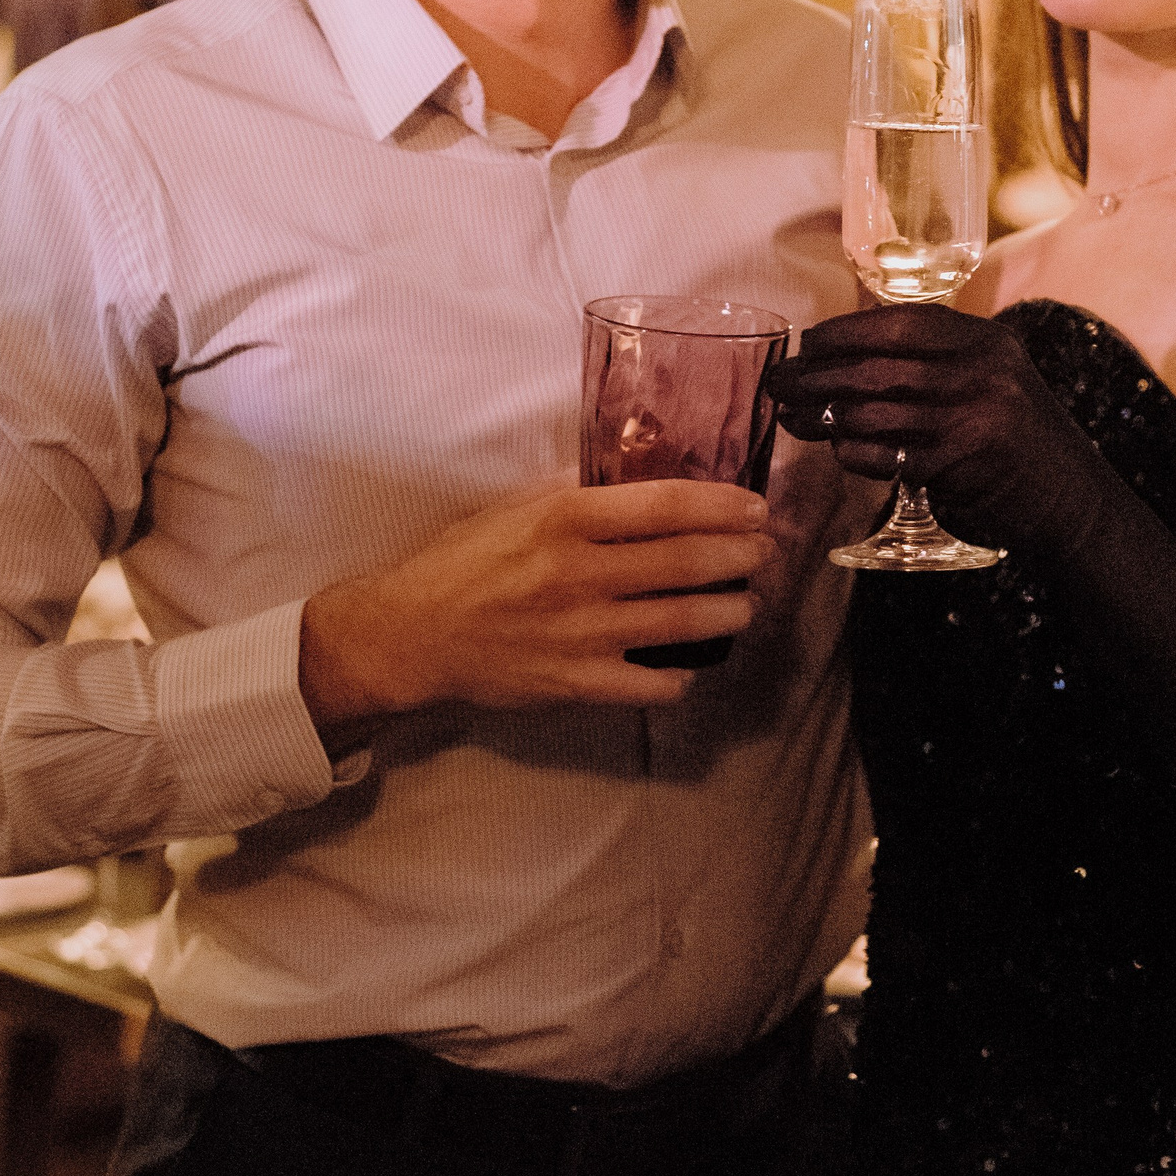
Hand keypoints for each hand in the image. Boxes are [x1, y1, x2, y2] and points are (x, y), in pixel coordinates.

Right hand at [299, 480, 773, 726]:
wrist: (411, 635)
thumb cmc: (463, 563)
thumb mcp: (518, 509)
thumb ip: (583, 501)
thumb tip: (650, 492)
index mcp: (565, 520)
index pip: (666, 505)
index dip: (723, 505)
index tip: (755, 507)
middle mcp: (580, 574)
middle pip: (686, 562)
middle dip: (740, 556)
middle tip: (764, 553)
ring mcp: (581, 633)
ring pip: (682, 622)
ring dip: (728, 611)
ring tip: (745, 603)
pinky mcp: (576, 684)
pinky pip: (651, 684)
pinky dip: (681, 675)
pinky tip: (689, 665)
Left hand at [769, 306, 1091, 558]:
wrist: (1071, 500)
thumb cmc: (1018, 440)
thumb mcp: (992, 381)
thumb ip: (938, 361)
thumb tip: (849, 353)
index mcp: (986, 341)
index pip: (901, 323)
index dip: (845, 331)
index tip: (806, 343)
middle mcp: (983, 372)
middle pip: (878, 367)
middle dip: (818, 375)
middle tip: (779, 383)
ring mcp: (974, 418)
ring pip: (876, 411)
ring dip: (823, 416)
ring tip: (790, 418)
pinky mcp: (962, 465)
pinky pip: (888, 455)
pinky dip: (854, 453)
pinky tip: (834, 450)